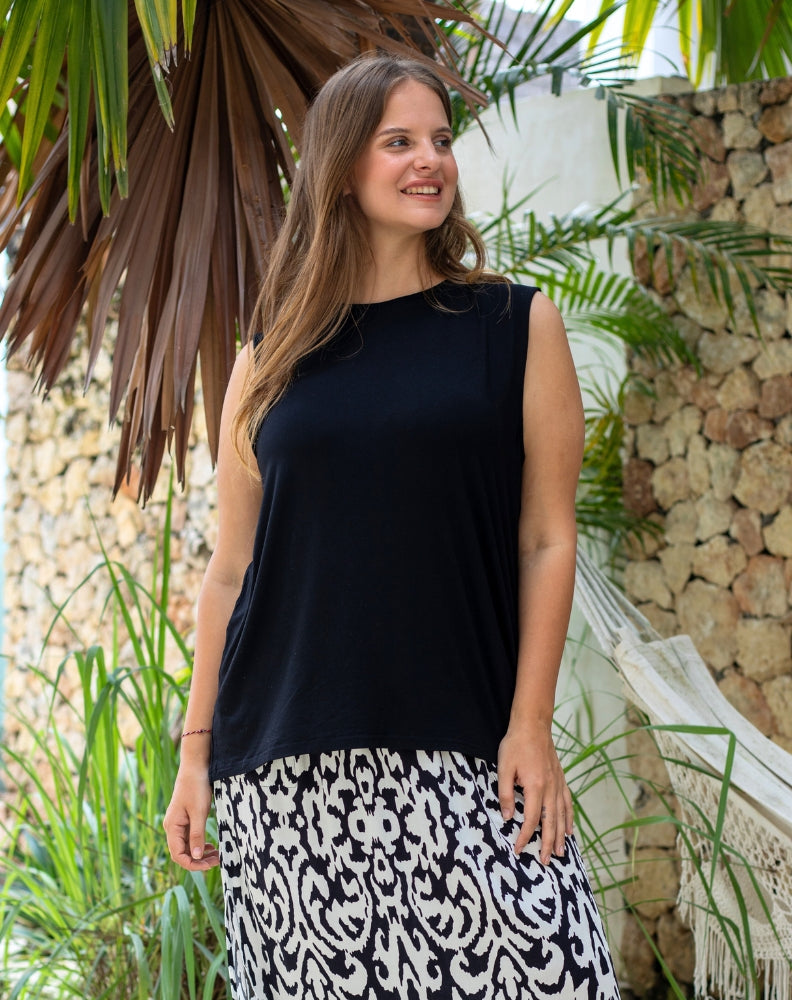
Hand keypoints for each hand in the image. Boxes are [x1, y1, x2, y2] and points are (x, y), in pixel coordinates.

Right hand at [163, 764, 220, 870]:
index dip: (193, 864)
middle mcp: (172, 828)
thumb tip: (197, 857)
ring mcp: (178, 824)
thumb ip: (197, 835)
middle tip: (217, 861)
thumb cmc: (196, 787)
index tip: (210, 866)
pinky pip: (190, 838)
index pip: (178, 855)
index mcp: (172, 827)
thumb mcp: (199, 812)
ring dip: (200, 853)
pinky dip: (200, 844)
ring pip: (187, 846)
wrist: (195, 767)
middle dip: (199, 860)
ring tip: (217, 855)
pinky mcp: (185, 819)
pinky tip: (210, 846)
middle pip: (182, 853)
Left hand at [497, 723, 572, 864]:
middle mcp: (551, 788)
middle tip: (544, 862)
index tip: (517, 849)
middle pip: (550, 822)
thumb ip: (505, 793)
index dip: (524, 836)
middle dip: (547, 844)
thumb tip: (507, 817)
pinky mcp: (560, 779)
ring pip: (562, 816)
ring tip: (559, 853)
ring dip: (560, 836)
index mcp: (536, 787)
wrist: (533, 725)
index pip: (531, 819)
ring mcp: (558, 784)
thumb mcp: (504, 767)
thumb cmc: (516, 744)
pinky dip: (569, 818)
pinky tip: (569, 830)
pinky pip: (568, 803)